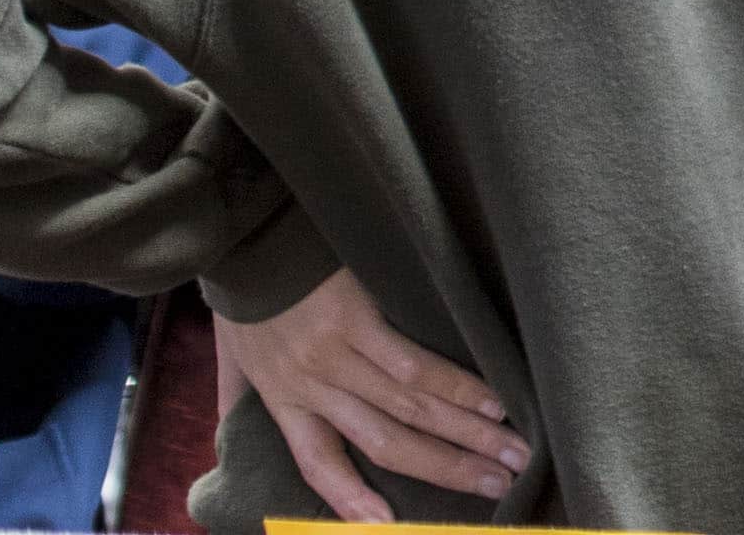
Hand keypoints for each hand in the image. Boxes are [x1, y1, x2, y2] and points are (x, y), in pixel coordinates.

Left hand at [217, 269, 524, 521]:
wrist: (245, 236)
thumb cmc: (246, 299)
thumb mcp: (232, 361)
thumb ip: (241, 401)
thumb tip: (234, 445)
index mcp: (283, 403)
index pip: (319, 465)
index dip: (352, 502)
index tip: (389, 526)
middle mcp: (312, 389)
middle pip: (386, 443)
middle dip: (448, 470)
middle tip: (499, 487)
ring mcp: (335, 355)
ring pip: (408, 410)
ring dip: (467, 435)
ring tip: (511, 452)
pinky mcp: (357, 318)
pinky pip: (412, 364)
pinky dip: (455, 388)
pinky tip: (490, 402)